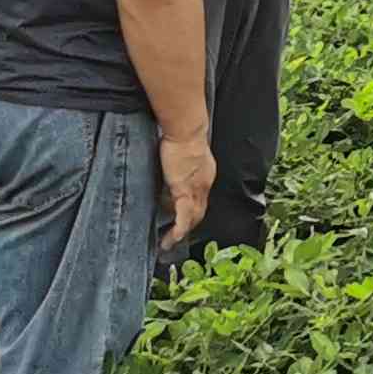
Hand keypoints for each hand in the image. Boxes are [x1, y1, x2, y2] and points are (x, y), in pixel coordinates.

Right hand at [157, 130, 215, 247]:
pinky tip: (172, 238)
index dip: (191, 212)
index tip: (181, 222)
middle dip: (187, 227)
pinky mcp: (184, 190)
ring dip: (180, 232)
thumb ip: (177, 168)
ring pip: (192, 217)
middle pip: (198, 212)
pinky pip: (183, 216)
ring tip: (168, 242)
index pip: (199, 200)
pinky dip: (179, 229)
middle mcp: (203, 185)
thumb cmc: (181, 137)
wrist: (186, 130)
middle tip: (174, 239)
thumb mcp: (181, 156)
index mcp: (204, 176)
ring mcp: (196, 189)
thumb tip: (169, 173)